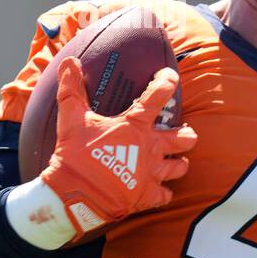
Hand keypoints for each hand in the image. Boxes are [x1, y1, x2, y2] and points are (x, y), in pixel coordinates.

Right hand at [39, 56, 196, 237]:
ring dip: (178, 162)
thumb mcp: (71, 117)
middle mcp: (150, 148)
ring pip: (181, 167)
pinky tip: (157, 189)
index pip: (159, 95)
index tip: (168, 77)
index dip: (168, 81)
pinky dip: (163, 192)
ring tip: (171, 160)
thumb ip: (71, 88)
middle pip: (185, 138)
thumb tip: (70, 61)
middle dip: (186, 133)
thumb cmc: (75, 154)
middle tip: (178, 131)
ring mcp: (151, 174)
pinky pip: (166, 195)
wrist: (75, 194)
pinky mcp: (147, 196)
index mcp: (135, 125)